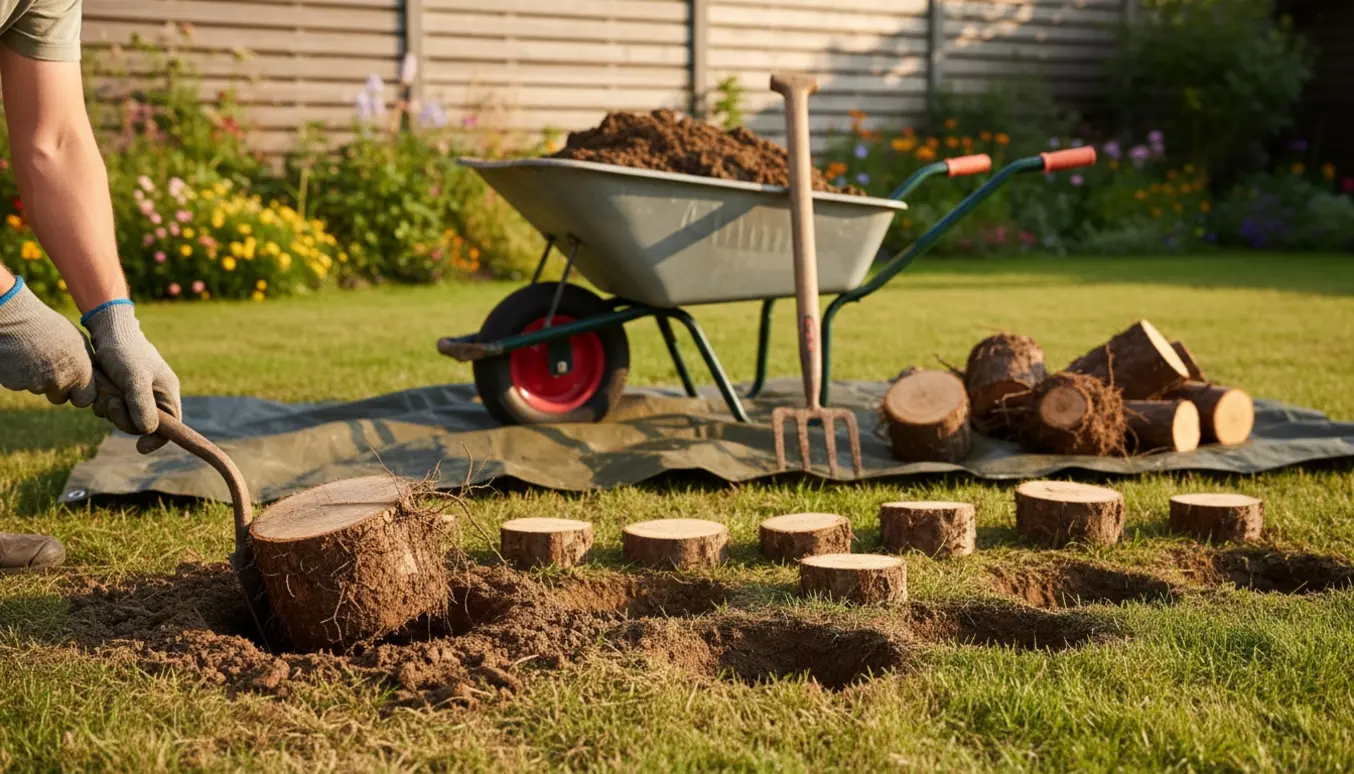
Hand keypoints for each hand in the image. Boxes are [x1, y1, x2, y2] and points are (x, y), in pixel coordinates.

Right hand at [0, 277, 96, 406]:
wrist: (16, 318)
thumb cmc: (49, 327)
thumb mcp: (78, 342)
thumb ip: (86, 364)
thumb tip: (92, 377)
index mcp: (81, 372)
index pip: (85, 400)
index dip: (78, 394)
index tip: (74, 386)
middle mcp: (61, 382)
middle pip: (60, 398)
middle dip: (55, 389)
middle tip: (49, 369)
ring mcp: (37, 384)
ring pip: (39, 390)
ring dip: (36, 379)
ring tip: (33, 355)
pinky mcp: (16, 383)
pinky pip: (20, 384)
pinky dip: (19, 375)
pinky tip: (19, 357)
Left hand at [83, 300, 180, 452]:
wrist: (108, 330)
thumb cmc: (125, 351)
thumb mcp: (134, 378)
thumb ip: (142, 405)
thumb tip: (148, 431)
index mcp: (167, 393)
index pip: (171, 427)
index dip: (157, 439)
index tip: (139, 447)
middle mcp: (156, 396)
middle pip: (142, 425)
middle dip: (124, 418)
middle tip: (112, 403)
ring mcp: (138, 394)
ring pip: (124, 418)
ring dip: (110, 409)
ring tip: (105, 390)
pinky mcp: (122, 390)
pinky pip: (113, 408)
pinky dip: (104, 402)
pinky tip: (100, 388)